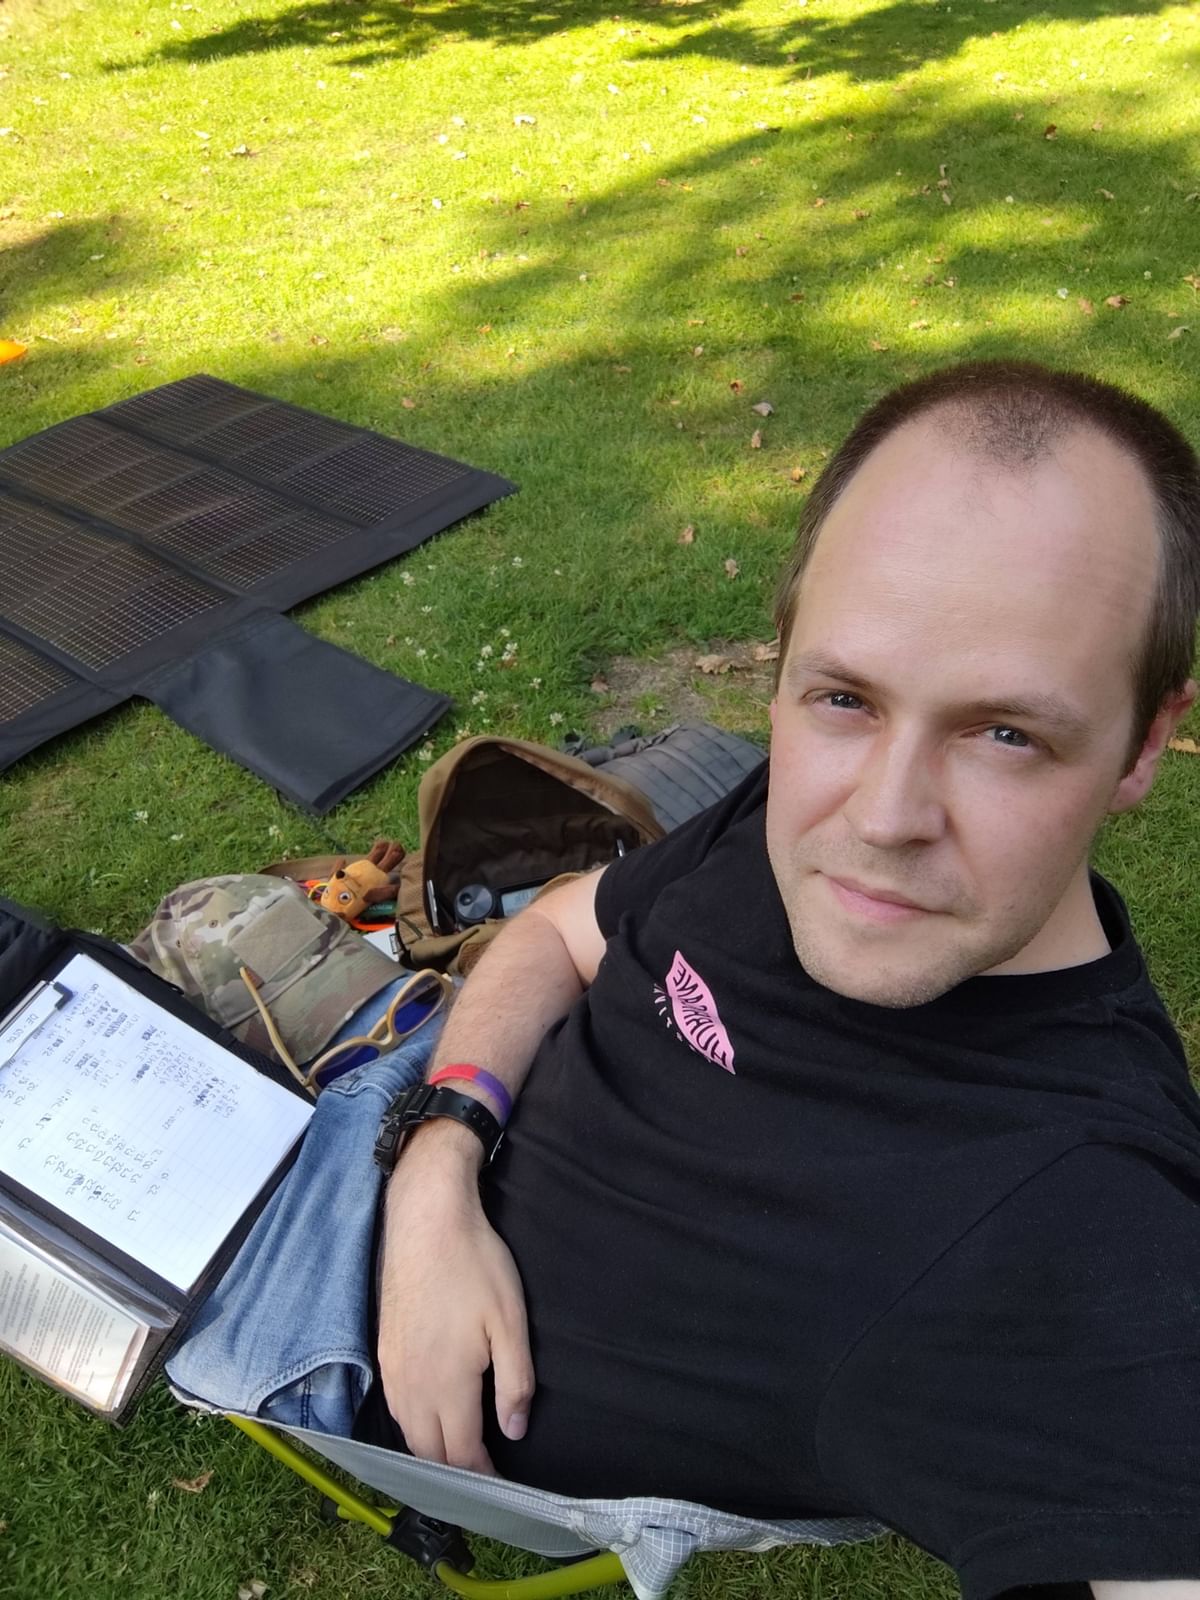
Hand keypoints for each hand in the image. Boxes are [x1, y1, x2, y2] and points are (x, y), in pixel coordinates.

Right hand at [377, 1122, 533, 1473]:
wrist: (424, 1219)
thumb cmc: (473, 1264)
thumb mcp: (510, 1320)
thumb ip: (515, 1381)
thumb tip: (514, 1429)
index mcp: (448, 1384)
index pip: (461, 1453)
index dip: (482, 1475)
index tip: (501, 1484)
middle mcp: (413, 1385)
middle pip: (430, 1452)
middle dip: (455, 1471)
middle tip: (482, 1475)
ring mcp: (393, 1369)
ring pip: (408, 1433)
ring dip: (432, 1451)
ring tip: (458, 1454)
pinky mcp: (383, 1350)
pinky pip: (396, 1407)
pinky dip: (414, 1426)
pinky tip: (430, 1417)